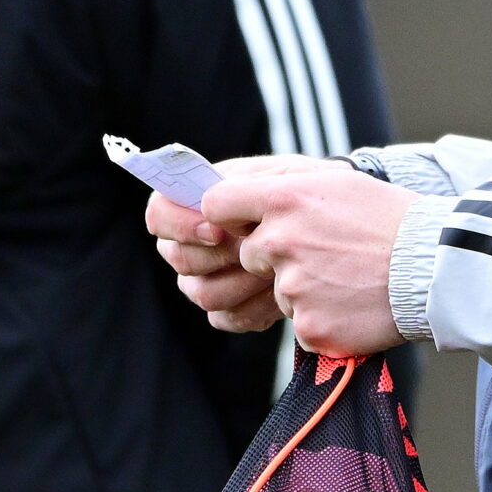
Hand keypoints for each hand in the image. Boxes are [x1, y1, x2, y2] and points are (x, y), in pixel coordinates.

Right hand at [145, 155, 330, 334]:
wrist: (332, 226)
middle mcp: (191, 243)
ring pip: (203, 292)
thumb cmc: (301, 191)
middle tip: (256, 247)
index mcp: (193, 203)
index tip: (216, 228)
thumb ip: (241, 185)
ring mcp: (205, 279)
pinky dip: (257, 306)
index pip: (159, 214)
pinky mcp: (228, 309)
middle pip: (178, 258)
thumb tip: (208, 205)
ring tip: (277, 267)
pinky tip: (279, 290)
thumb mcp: (278, 175)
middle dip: (220, 255)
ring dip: (244, 280)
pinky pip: (227, 317)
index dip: (180, 224)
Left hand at [204, 168, 416, 356]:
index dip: (229, 215)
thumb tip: (228, 196)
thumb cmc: (387, 218)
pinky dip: (323, 318)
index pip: (216, 205)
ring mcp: (293, 288)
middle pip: (249, 255)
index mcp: (284, 198)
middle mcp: (280, 241)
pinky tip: (353, 302)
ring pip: (279, 291)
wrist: (434, 267)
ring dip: (305, 289)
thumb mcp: (334, 182)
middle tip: (326, 253)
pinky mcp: (308, 327)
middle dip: (277, 257)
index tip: (244, 222)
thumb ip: (278, 185)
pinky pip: (301, 324)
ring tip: (348, 276)